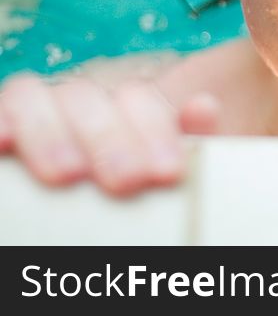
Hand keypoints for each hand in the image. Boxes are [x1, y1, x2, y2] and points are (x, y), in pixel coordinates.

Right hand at [0, 73, 218, 196]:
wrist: (67, 235)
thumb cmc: (134, 197)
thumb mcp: (159, 172)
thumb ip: (186, 143)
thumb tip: (204, 107)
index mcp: (117, 110)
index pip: (135, 98)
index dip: (153, 130)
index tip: (168, 173)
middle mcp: (72, 106)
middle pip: (85, 97)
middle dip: (108, 138)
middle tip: (126, 182)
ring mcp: (33, 117)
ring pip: (32, 96)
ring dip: (50, 132)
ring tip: (67, 175)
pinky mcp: (2, 132)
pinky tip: (3, 144)